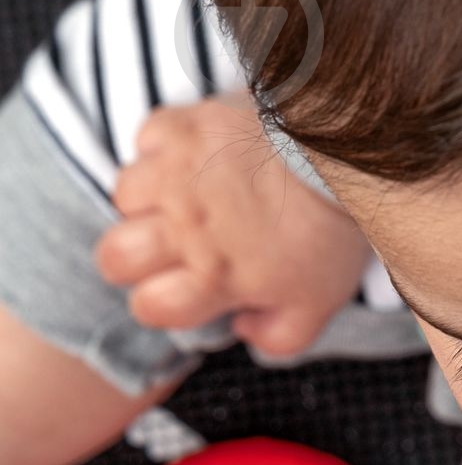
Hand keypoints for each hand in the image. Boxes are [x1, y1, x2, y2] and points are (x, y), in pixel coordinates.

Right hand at [95, 92, 374, 356]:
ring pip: (124, 197)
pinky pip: (146, 142)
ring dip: (149, 202)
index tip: (187, 291)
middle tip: (168, 249)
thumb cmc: (330, 232)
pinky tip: (200, 160)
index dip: (162, 305)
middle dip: (134, 261)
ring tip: (188, 200)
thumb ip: (278, 337)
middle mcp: (185, 227)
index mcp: (215, 275)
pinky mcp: (181, 127)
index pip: (149, 307)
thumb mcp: (318, 305)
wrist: (343, 156)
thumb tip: (241, 330)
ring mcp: (177, 174)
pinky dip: (164, 151)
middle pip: (114, 257)